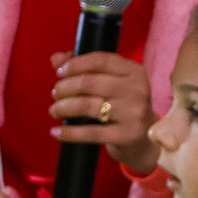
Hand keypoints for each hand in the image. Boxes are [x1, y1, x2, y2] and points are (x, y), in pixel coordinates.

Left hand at [49, 50, 158, 172]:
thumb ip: (84, 68)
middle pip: (90, 83)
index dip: (76, 64)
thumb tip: (56, 58)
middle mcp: (136, 89)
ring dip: (63, 107)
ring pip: (87, 105)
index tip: (60, 73)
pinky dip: (69, 132)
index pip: (101, 60)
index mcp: (134, 71)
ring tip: (54, 110)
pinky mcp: (125, 135)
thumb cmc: (121, 106)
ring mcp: (132, 113)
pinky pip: (90, 133)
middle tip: (55, 94)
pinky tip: (55, 131)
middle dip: (65, 87)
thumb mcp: (110, 83)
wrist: (143, 139)